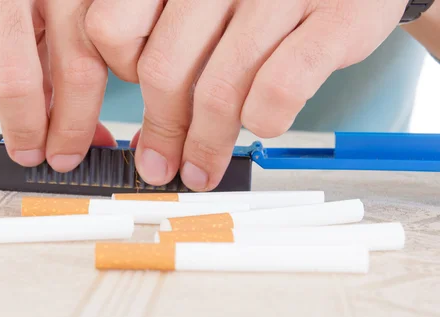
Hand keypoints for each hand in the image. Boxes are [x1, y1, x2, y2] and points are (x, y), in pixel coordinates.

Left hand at [86, 0, 408, 190]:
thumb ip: (173, 43)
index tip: (136, 100)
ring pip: (218, 89)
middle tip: (162, 163)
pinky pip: (279, 88)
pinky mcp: (336, 17)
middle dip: (162, 132)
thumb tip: (148, 132)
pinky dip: (265, 121)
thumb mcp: (210, 0)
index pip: (111, 28)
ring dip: (206, 144)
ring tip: (202, 168)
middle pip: (162, 70)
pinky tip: (263, 125)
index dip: (121, 74)